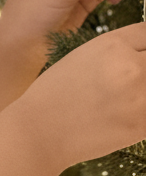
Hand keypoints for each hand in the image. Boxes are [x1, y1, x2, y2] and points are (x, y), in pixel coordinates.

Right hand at [18, 22, 145, 167]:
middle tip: (130, 78)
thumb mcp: (82, 57)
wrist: (39, 131)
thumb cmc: (54, 93)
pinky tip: (123, 113)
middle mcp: (131, 67)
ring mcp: (141, 98)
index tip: (139, 52)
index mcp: (112, 46)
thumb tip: (142, 53)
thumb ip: (117, 51)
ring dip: (143, 89)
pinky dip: (142, 111)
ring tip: (125, 97)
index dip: (144, 44)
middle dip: (144, 65)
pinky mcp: (143, 125)